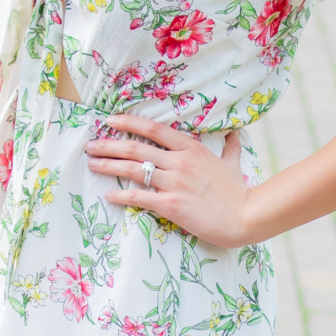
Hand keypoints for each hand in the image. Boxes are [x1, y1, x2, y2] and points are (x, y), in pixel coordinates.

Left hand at [87, 114, 256, 250]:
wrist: (245, 216)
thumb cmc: (238, 191)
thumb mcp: (232, 163)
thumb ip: (230, 147)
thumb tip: (235, 133)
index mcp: (191, 149)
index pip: (153, 129)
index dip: (128, 122)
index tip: (109, 120)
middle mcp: (179, 162)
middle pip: (136, 147)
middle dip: (108, 145)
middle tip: (90, 145)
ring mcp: (174, 183)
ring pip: (133, 169)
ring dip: (108, 165)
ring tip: (92, 164)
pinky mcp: (171, 205)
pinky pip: (140, 197)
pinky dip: (121, 195)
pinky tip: (108, 195)